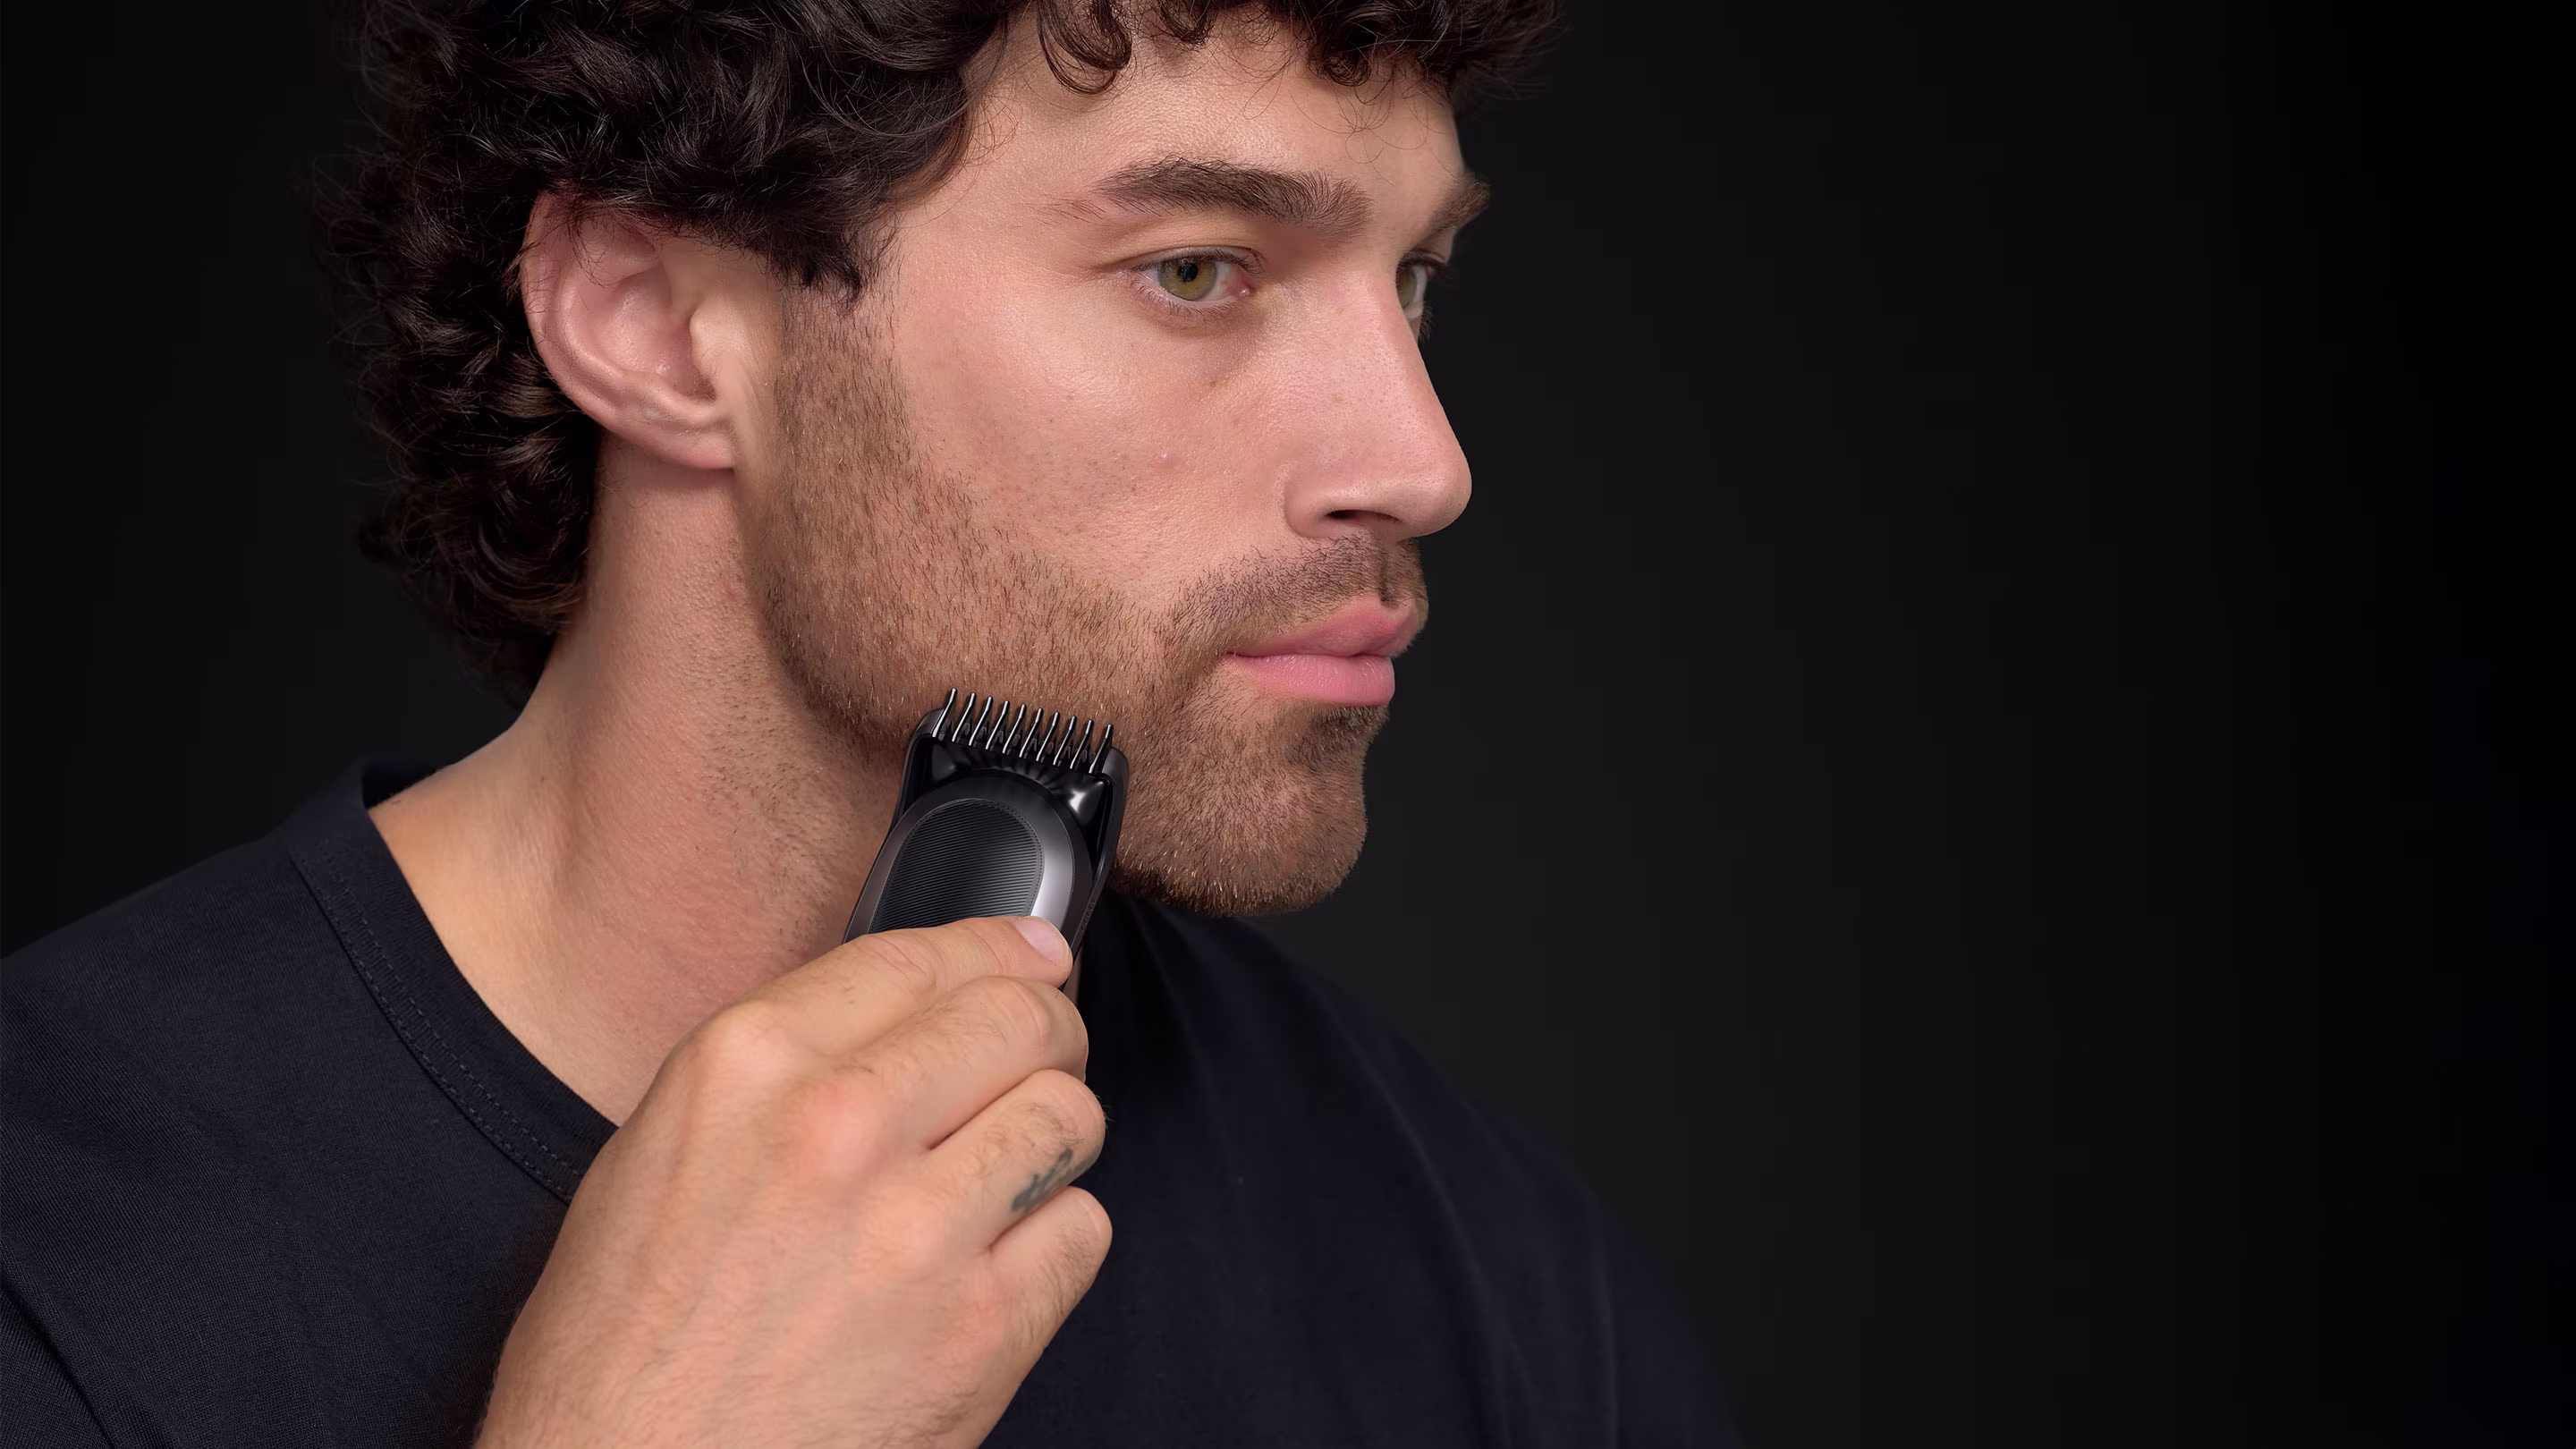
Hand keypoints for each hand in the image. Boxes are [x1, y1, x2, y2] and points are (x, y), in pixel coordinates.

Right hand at [475, 916, 1109, 1448]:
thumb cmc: (624, 1345)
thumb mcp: (659, 1152)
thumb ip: (780, 1065)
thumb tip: (903, 1011)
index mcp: (747, 1066)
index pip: (923, 957)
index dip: (998, 949)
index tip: (1031, 954)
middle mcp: (838, 1127)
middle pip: (1020, 1019)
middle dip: (1048, 1031)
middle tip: (1043, 1056)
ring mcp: (920, 1230)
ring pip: (1069, 1116)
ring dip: (1053, 1139)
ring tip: (1007, 1172)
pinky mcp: (982, 1328)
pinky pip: (1083, 1230)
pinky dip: (1055, 1242)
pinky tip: (998, 1264)